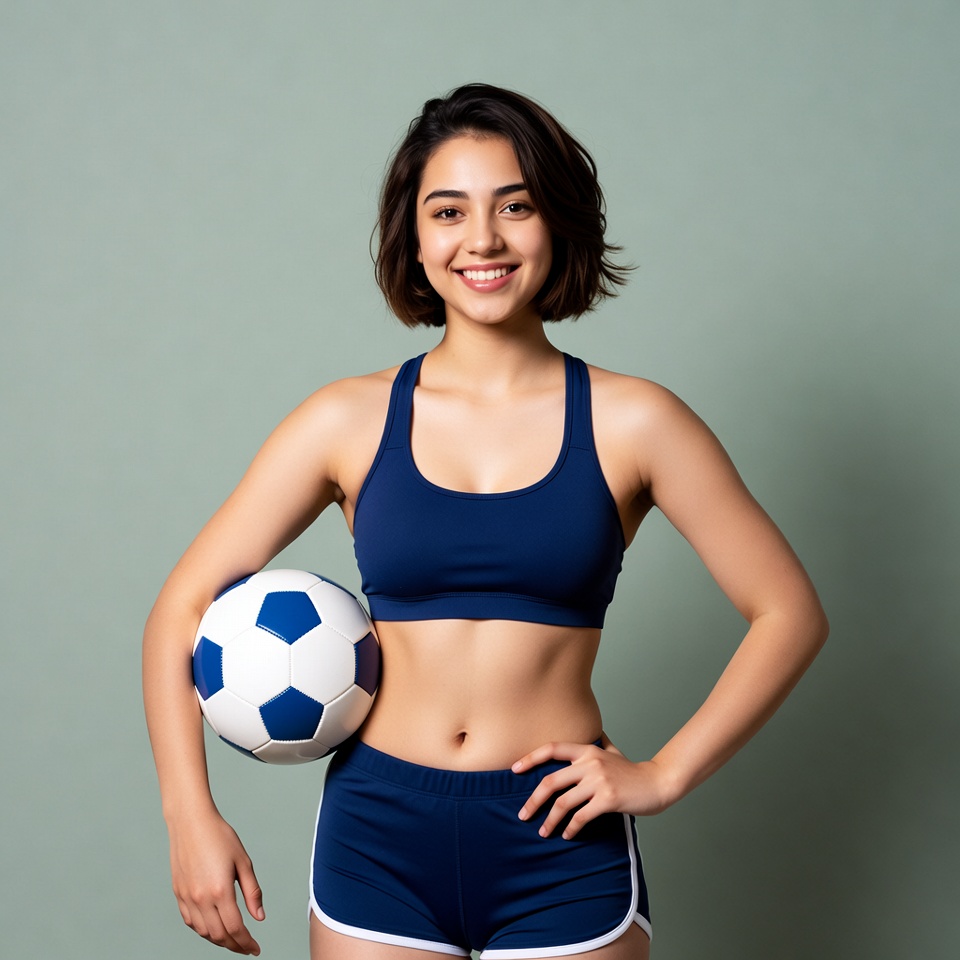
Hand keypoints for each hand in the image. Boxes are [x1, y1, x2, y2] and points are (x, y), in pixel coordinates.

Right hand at [168, 811, 264, 954]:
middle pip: (219, 935)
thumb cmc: (220, 836)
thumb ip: (252, 891)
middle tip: (247, 947)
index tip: (256, 949)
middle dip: (235, 945)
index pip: (235, 928)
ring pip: (203, 932)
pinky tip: (213, 928)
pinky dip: (203, 930)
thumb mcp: (243, 861)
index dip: (247, 943)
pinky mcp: (178, 893)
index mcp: (220, 890)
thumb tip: (259, 917)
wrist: (191, 822)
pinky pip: (190, 921)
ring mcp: (187, 897)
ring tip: (233, 939)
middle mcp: (201, 898)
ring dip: (219, 940)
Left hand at [512, 736, 672, 839]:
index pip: (552, 748)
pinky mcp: (608, 798)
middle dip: (533, 801)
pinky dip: (571, 828)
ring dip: (550, 820)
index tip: (514, 769)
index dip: (531, 758)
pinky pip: (581, 816)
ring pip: (563, 802)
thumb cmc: (632, 771)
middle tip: (523, 815)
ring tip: (543, 832)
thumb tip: (591, 733)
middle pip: (551, 781)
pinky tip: (567, 835)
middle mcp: (590, 762)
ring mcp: (599, 780)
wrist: (657, 783)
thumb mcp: (612, 751)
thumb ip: (598, 744)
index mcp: (587, 750)